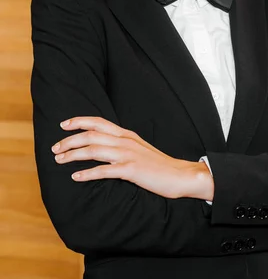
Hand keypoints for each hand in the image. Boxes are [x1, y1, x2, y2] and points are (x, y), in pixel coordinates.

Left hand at [52, 117, 213, 199]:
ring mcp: (128, 155)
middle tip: (55, 148)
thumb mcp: (140, 149)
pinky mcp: (131, 170)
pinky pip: (104, 170)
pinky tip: (76, 177)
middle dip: (69, 140)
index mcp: (128, 135)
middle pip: (91, 135)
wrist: (181, 175)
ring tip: (59, 160)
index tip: (64, 125)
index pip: (99, 122)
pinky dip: (87, 173)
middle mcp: (126, 141)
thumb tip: (105, 147)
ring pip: (93, 150)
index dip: (79, 122)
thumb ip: (124, 145)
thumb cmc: (160, 166)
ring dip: (73, 154)